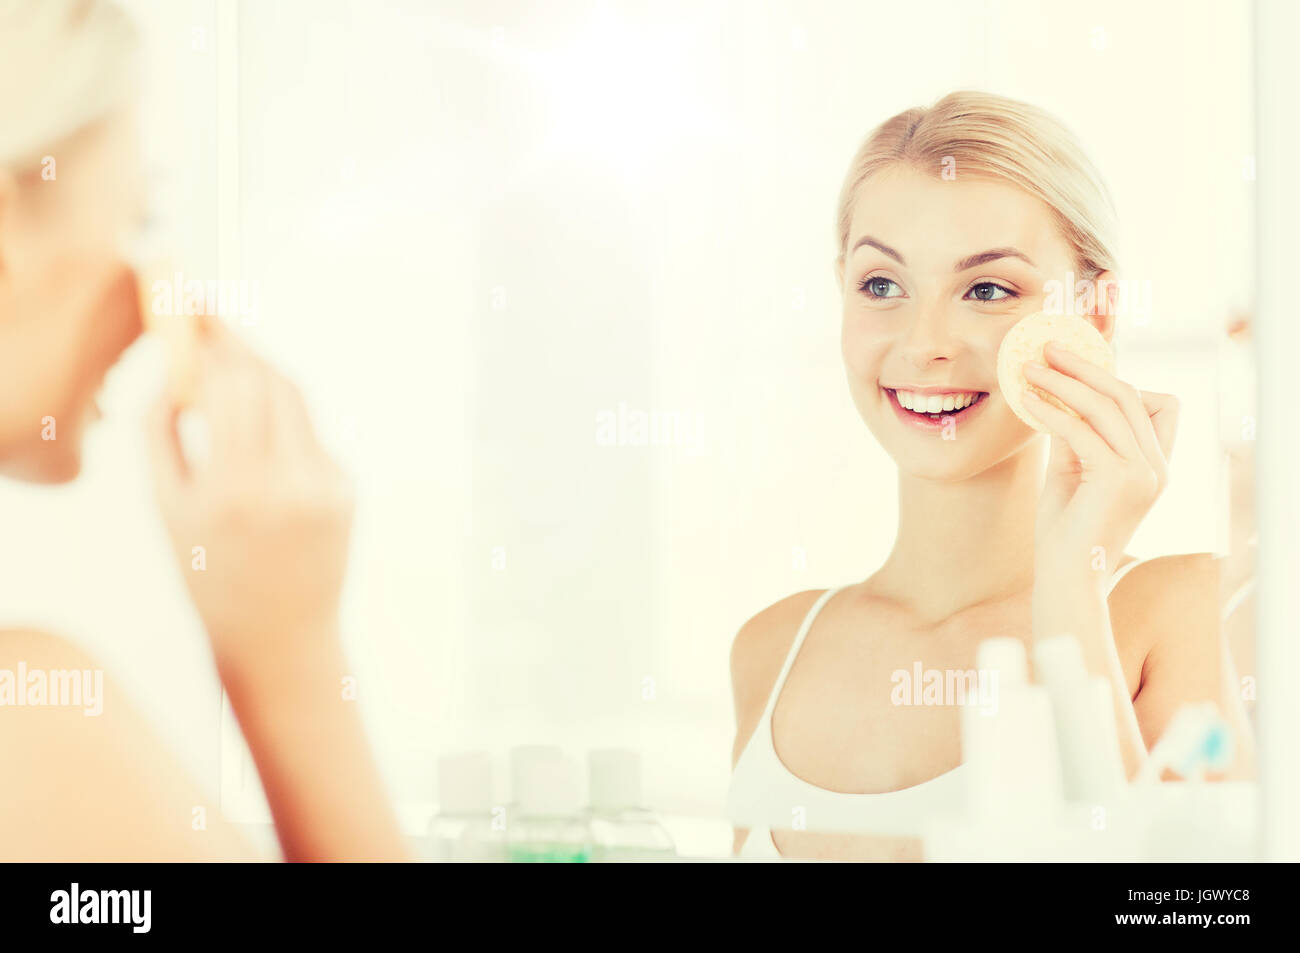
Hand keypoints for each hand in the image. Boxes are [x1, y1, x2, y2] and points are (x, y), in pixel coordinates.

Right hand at [146, 317, 354, 669]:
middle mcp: (289, 482)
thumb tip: (171, 372)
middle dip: (239, 346)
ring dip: (262, 374)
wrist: (279, 637)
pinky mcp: (347, 490)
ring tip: (230, 363)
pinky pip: (308, 436)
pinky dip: (280, 421)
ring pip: (295, 401)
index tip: (192, 313)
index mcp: (235, 488)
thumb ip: (162, 436)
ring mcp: (326, 485)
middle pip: (269, 380)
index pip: (231, 384)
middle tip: (210, 322)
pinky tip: (258, 436)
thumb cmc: (210, 574)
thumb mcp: (169, 510)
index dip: (212, 341)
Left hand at [1022, 341, 1177, 581]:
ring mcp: (1144, 473)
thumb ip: (1075, 435)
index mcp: (1155, 465)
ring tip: (1029, 369)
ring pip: (1108, 405)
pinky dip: (1054, 410)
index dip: (1120, 379)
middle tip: (1047, 350)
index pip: (1160, 405)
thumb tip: (1056, 393)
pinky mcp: (1120, 480)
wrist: (1066, 578)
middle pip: (1129, 395)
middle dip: (1086, 367)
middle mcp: (1158, 467)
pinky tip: (1029, 401)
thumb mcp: (1073, 472)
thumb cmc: (1065, 532)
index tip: (1078, 367)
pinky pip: (1083, 429)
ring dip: (1064, 381)